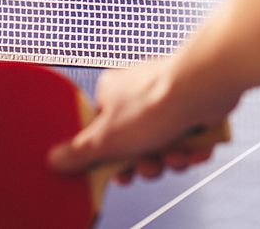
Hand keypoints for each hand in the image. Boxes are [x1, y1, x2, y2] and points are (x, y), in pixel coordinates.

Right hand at [47, 56, 236, 183]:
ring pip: (165, 144)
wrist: (205, 86)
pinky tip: (196, 148)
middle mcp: (140, 93)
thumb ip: (80, 152)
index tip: (118, 173)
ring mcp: (169, 99)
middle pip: (136, 144)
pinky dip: (193, 148)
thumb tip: (54, 160)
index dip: (110, 160)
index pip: (102, 133)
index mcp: (112, 94)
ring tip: (176, 155)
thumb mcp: (107, 138)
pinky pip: (190, 138)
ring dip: (171, 159)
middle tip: (151, 165)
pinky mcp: (195, 105)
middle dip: (145, 163)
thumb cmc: (154, 104)